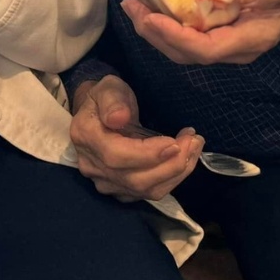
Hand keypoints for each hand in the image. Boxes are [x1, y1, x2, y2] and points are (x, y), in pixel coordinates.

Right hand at [69, 75, 202, 201]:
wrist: (100, 112)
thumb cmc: (108, 96)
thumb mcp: (109, 87)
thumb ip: (112, 100)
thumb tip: (119, 118)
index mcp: (86, 136)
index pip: (116, 156)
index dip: (147, 154)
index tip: (175, 142)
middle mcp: (92, 165)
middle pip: (134, 179)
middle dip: (170, 164)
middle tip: (194, 141)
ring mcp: (105, 181)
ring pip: (145, 190)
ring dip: (176, 172)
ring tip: (194, 147)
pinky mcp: (121, 189)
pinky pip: (149, 193)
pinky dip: (172, 179)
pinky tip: (185, 159)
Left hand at [121, 0, 279, 64]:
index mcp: (251, 39)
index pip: (206, 49)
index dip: (175, 37)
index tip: (151, 19)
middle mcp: (237, 47)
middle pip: (188, 53)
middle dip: (155, 34)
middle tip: (131, 9)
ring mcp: (230, 40)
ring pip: (186, 47)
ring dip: (157, 30)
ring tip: (134, 8)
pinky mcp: (225, 29)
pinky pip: (191, 34)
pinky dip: (169, 23)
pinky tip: (155, 5)